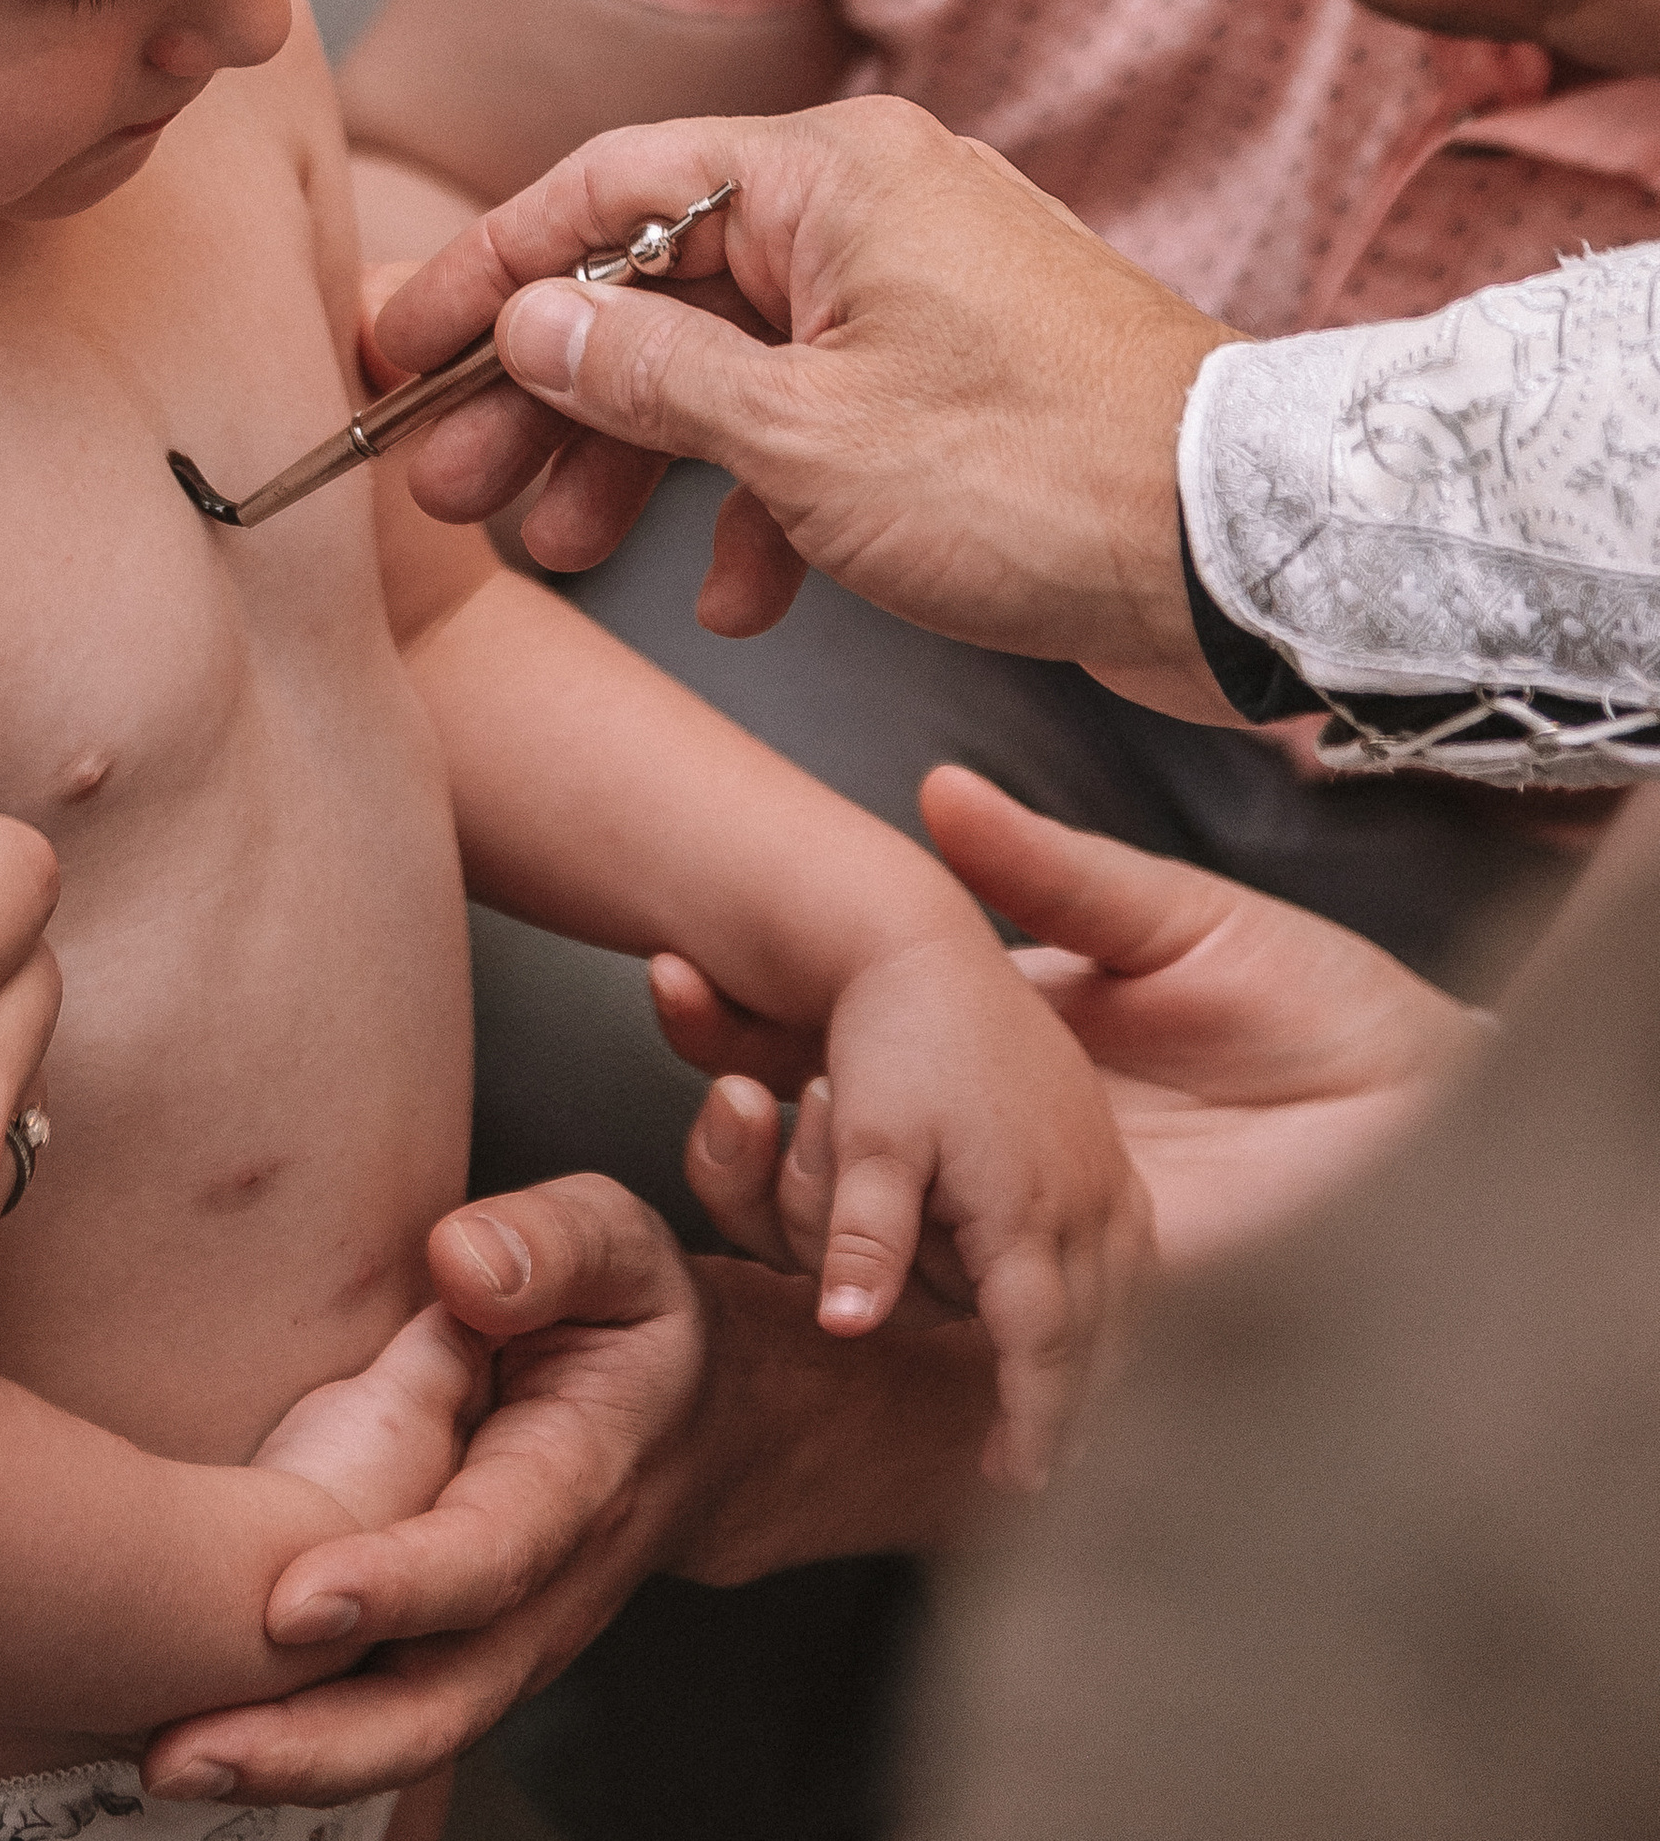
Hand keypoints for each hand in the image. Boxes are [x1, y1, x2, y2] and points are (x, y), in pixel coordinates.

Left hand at [145, 1178, 998, 1805]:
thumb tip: (461, 1264)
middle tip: (186, 1745)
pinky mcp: (466, 1655)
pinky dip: (304, 1751)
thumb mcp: (616, 1243)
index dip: (401, 1585)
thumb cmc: (635, 1319)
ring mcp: (509, 1641)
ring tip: (171, 1761)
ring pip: (413, 1732)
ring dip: (294, 1762)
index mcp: (581, 1478)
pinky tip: (199, 1750)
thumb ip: (547, 1244)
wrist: (704, 1423)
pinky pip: (393, 1723)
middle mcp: (547, 1590)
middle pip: (444, 1697)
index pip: (492, 1552)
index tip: (292, 1600)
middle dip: (318, 1736)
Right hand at [379, 102, 1236, 719]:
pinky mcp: (957, 385)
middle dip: (545, 392)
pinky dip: (757, 504)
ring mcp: (919, 297)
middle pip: (655, 282)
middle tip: (452, 483)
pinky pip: (814, 422)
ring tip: (555, 555)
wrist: (1248, 556)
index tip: (399, 350)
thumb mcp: (800, 436)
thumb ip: (646, 374)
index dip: (486, 272)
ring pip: (728, 363)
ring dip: (635, 462)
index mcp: (829, 175)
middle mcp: (872, 209)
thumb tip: (530, 322)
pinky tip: (731, 600)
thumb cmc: (1041, 477)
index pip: (604, 191)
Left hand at [654, 897, 1150, 1490]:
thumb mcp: (867, 1131)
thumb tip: (850, 1327)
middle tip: (1048, 1468)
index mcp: (1029, 1201)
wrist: (920, 939)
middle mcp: (1083, 1190)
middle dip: (1080, 1406)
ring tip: (1077, 1414)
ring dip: (1106, 1353)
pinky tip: (1095, 1310)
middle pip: (1100, 1334)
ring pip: (1129, 1292)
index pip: (1045, 1345)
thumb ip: (864, 1234)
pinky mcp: (1097, 1139)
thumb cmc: (894, 1032)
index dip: (1036, 1419)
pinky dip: (1115, 1292)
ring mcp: (1100, 1163)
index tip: (1022, 1478)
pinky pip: (1131, 1242)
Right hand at [680, 773, 1477, 1292]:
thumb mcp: (1170, 919)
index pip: (857, 1049)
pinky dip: (858, 1252)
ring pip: (850, 1220)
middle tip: (663, 984)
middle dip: (723, 1068)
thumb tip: (936, 788)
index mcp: (1021, 1066)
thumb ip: (1052, 871)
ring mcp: (1030, 1231)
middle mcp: (1006, 1156)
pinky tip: (801, 1195)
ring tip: (718, 1076)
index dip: (759, 1010)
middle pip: (821, 1137)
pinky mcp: (1077, 1304)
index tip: (680, 957)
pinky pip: (941, 1297)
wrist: (1429, 1102)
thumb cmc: (1326, 1005)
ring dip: (761, 1154)